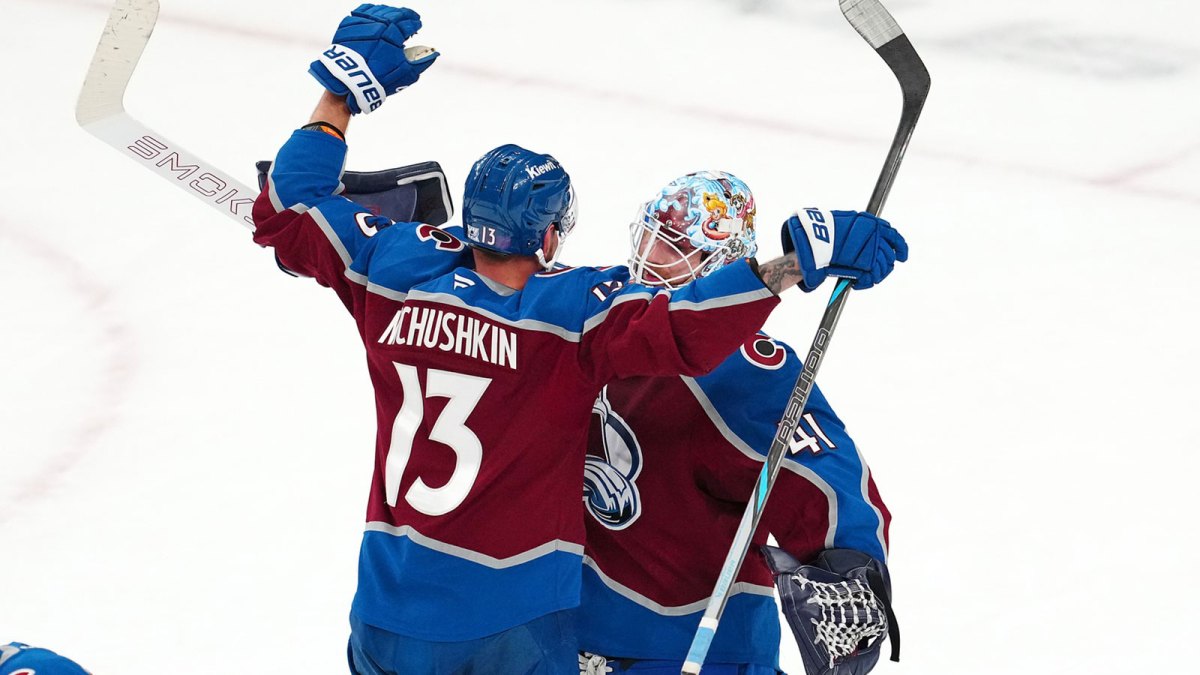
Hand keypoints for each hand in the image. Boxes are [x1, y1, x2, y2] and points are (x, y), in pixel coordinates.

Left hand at [309, 4, 438, 114]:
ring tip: (395, 14)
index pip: (409, 23)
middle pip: (396, 13)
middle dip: (406, 14)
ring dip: (390, 11)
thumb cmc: (380, 78)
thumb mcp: (405, 73)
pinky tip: (376, 11)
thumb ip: (422, 62)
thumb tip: (435, 53)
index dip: (415, 23)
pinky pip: (362, 10)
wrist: (349, 80)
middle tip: (411, 17)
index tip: (418, 25)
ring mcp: (364, 22)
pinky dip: (372, 9)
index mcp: (394, 33)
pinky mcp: (349, 24)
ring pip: (380, 10)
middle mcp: (379, 24)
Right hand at [782, 208, 907, 290]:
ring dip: (875, 275)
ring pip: (883, 267)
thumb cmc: (824, 231)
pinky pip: (872, 277)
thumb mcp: (844, 224)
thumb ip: (857, 231)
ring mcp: (873, 249)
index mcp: (872, 223)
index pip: (894, 235)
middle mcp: (876, 235)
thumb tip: (864, 240)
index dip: (901, 247)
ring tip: (862, 278)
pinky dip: (865, 282)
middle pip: (889, 255)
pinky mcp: (867, 264)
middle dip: (885, 266)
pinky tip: (857, 283)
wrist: (815, 239)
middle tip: (876, 272)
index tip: (902, 256)